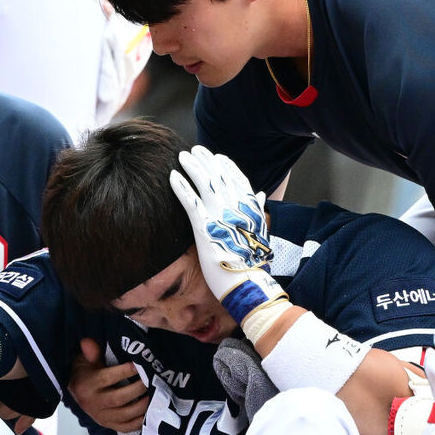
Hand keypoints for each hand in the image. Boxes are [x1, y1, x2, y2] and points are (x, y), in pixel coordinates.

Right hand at [68, 338, 148, 433]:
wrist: (76, 392)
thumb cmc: (84, 372)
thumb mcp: (84, 360)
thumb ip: (90, 352)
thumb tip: (89, 342)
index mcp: (87, 386)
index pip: (107, 379)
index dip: (124, 372)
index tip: (138, 365)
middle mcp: (93, 403)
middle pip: (118, 399)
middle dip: (137, 389)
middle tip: (149, 380)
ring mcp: (101, 417)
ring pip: (124, 414)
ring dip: (141, 405)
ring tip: (153, 394)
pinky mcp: (108, 425)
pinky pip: (126, 427)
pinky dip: (139, 421)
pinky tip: (149, 411)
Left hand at [170, 146, 289, 343]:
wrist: (247, 284)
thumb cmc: (252, 263)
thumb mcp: (260, 232)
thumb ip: (258, 209)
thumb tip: (261, 194)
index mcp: (249, 208)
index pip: (238, 179)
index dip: (226, 166)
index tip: (216, 156)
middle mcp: (235, 208)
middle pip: (219, 177)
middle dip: (206, 161)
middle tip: (195, 150)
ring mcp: (219, 216)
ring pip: (204, 184)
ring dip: (193, 167)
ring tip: (182, 156)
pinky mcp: (203, 227)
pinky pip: (189, 201)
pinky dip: (181, 187)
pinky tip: (172, 176)